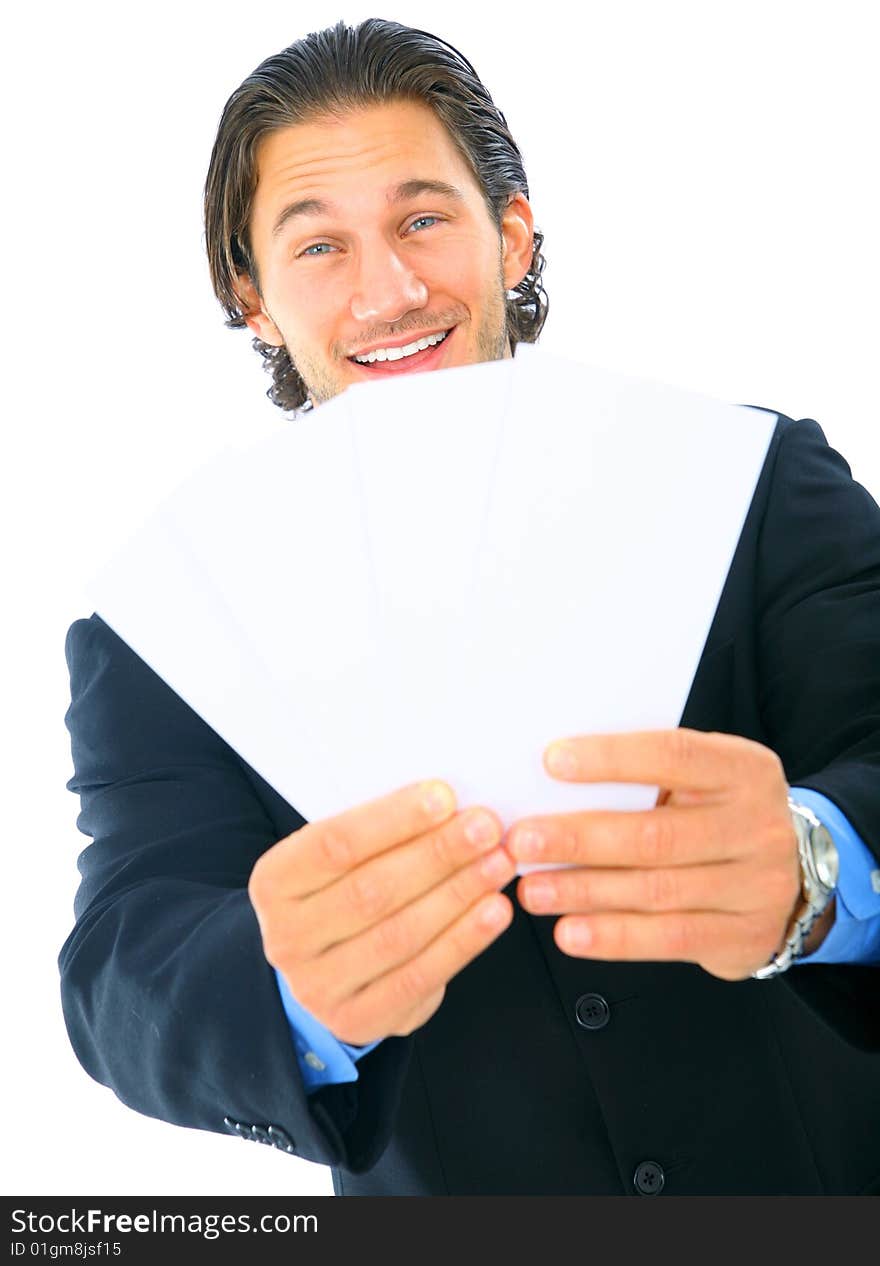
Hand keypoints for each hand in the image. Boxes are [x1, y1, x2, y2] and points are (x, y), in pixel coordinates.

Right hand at [248, 781, 515, 1044]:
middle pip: (371, 890)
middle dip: (437, 855)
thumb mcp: (339, 857)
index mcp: (274, 882)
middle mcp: (286, 938)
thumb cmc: (342, 890)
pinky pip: (420, 977)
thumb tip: (447, 801)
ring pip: (399, 934)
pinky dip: (464, 940)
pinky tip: (495, 911)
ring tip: (499, 863)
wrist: (322, 966)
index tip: (445, 796)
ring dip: (458, 894)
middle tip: (486, 827)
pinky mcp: (358, 1020)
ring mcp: (318, 987)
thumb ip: (378, 832)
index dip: (392, 819)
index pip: (333, 845)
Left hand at [507, 728, 804, 980]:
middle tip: (522, 842)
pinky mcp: (743, 936)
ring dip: (584, 891)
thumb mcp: (700, 781)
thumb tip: (553, 779)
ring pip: (656, 889)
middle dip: (579, 837)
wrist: (790, 875)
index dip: (611, 759)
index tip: (552, 762)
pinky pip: (669, 938)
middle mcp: (757, 825)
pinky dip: (613, 937)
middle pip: (656, 833)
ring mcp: (757, 885)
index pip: (674, 754)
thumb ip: (646, 778)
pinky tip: (571, 931)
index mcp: (743, 769)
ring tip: (533, 889)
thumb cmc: (717, 816)